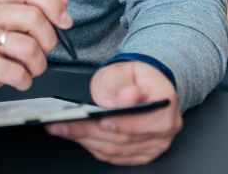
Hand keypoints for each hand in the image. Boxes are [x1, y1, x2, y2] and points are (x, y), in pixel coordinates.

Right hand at [0, 0, 72, 108]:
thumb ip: (38, 10)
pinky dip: (24, 81)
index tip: (64, 22)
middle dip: (48, 41)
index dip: (52, 3)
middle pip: (33, 17)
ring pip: (28, 48)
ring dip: (38, 65)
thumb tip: (62, 0)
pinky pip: (15, 73)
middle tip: (42, 52)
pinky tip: (18, 79)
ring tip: (29, 68)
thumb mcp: (13, 26)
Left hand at [46, 61, 180, 165]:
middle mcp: (165, 127)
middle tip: (64, 123)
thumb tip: (129, 96)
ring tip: (61, 128)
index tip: (102, 121)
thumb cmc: (129, 78)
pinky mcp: (141, 154)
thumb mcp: (122, 71)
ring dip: (87, 140)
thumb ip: (122, 84)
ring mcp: (155, 143)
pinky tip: (75, 136)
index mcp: (165, 102)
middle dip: (91, 131)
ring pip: (118, 150)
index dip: (126, 124)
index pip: (152, 121)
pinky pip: (115, 157)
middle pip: (128, 138)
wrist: (134, 85)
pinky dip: (93, 147)